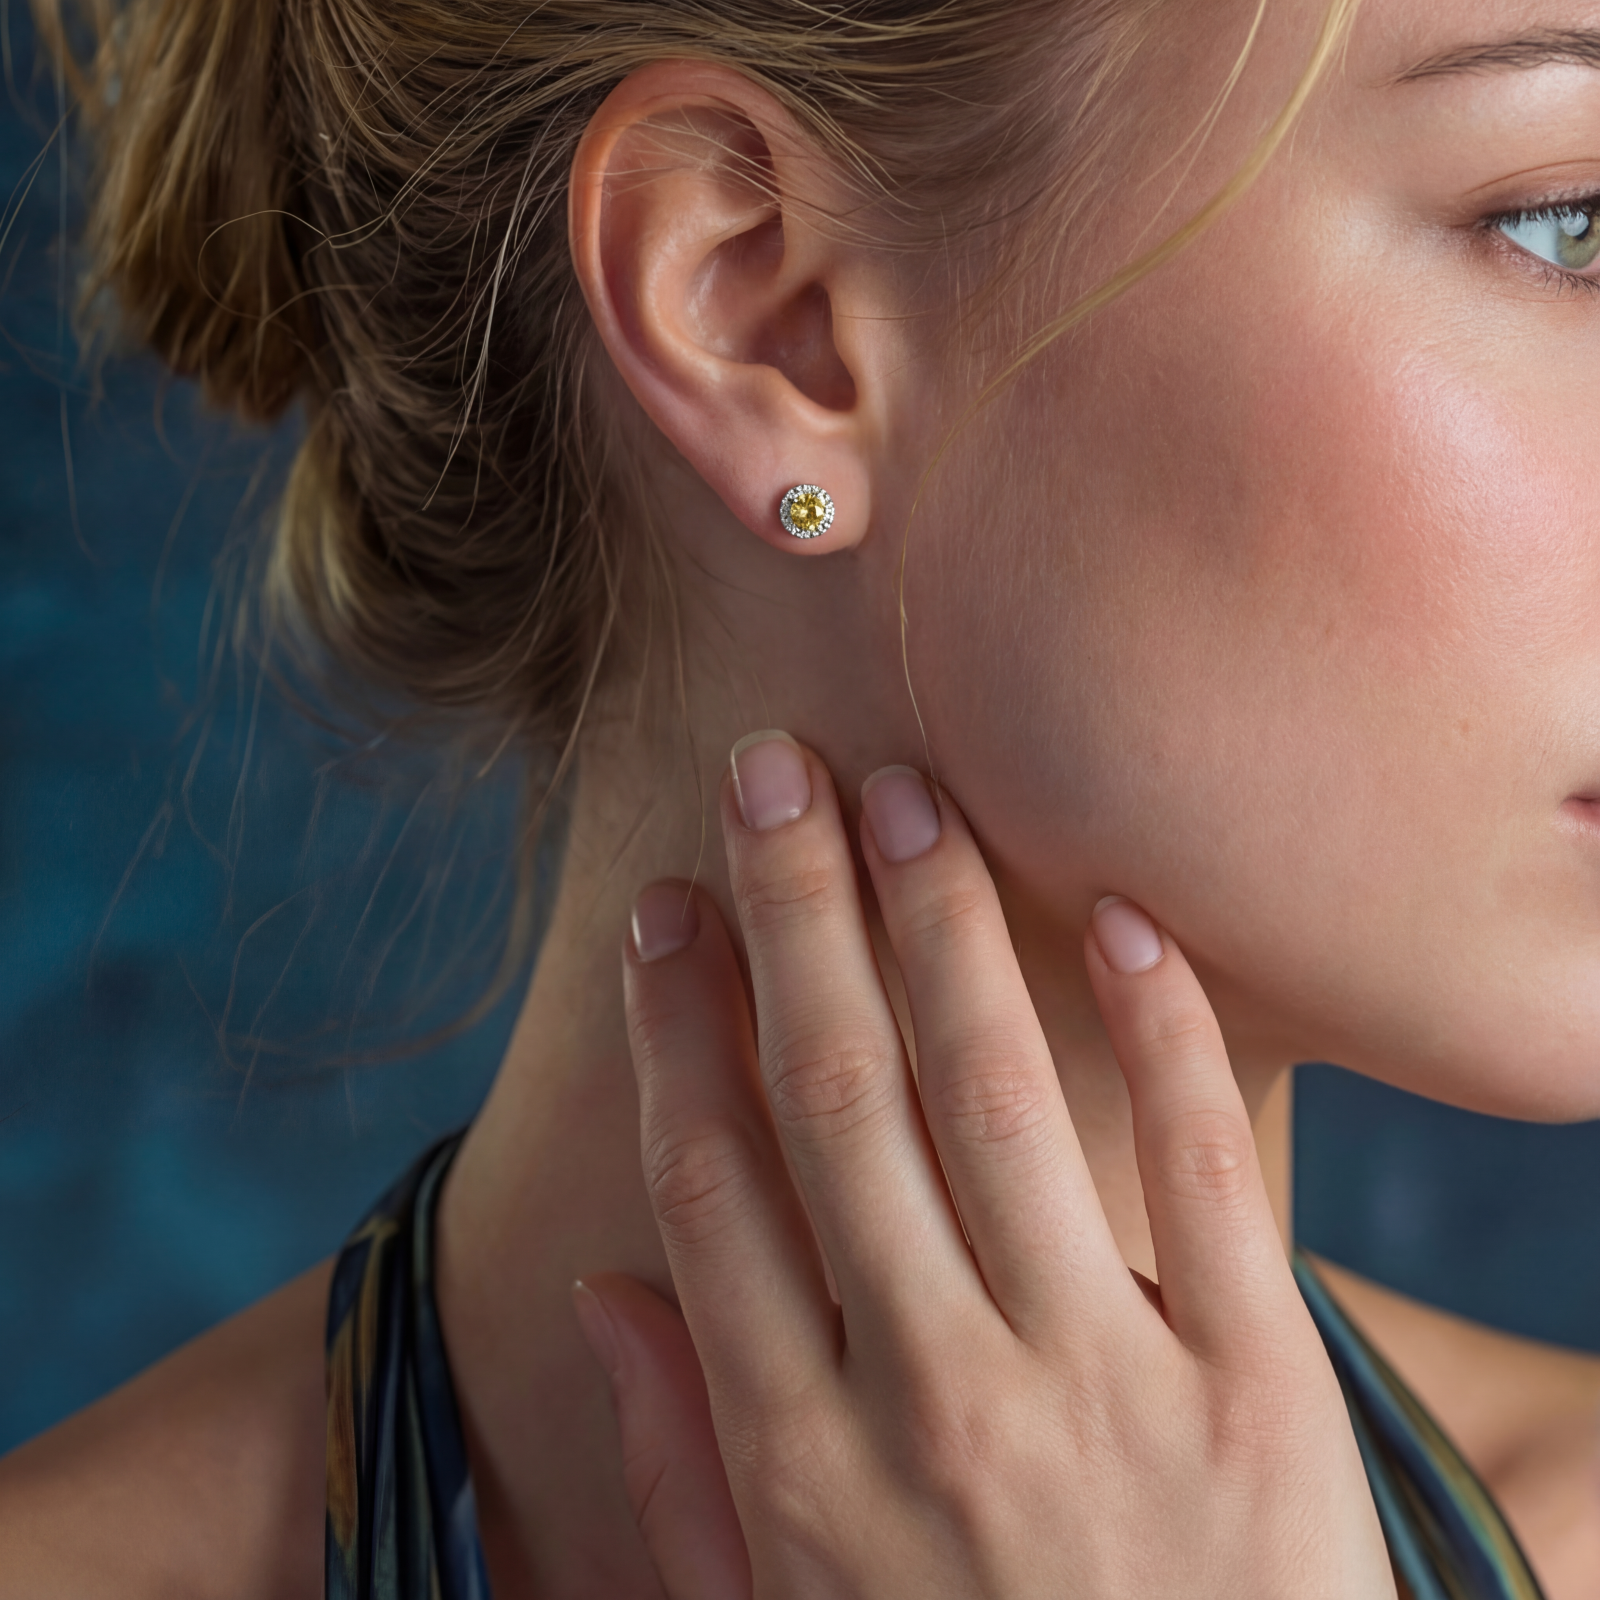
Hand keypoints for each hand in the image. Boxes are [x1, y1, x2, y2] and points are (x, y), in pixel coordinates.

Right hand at [578, 734, 1393, 1597]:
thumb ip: (684, 1470)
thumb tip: (600, 1292)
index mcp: (806, 1467)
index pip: (712, 1187)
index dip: (677, 1025)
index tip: (666, 906)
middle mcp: (936, 1406)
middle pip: (837, 1103)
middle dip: (792, 916)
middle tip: (770, 768)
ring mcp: (1104, 1394)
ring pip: (995, 1105)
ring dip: (939, 931)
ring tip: (901, 797)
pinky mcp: (1263, 1397)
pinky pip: (1201, 1174)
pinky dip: (1158, 1031)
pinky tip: (1114, 911)